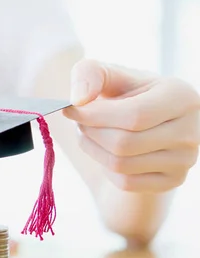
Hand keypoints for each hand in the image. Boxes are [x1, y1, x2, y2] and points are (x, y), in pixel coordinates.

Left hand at [64, 59, 199, 192]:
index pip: (134, 115)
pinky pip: (125, 182)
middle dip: (90, 132)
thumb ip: (90, 74)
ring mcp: (185, 160)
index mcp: (180, 97)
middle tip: (79, 123)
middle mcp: (191, 130)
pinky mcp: (173, 180)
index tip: (70, 110)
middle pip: (123, 143)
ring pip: (121, 165)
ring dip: (93, 149)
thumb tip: (78, 99)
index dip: (95, 116)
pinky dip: (106, 168)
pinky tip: (107, 152)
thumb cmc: (126, 96)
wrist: (147, 125)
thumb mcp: (110, 76)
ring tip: (90, 134)